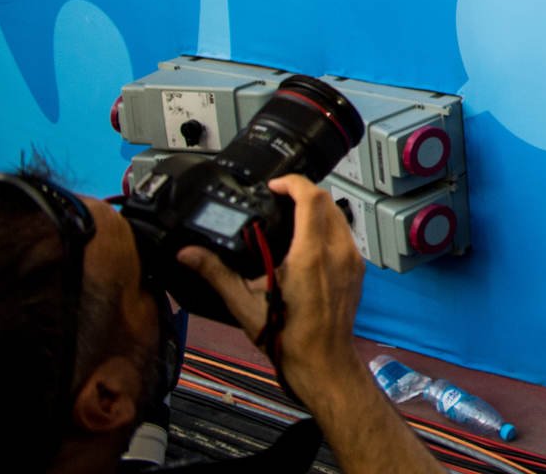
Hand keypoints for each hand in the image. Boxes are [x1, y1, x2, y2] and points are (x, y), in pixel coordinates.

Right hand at [176, 176, 366, 385]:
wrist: (322, 361)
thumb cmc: (287, 337)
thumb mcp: (245, 303)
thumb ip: (216, 273)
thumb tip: (188, 254)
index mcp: (311, 254)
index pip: (311, 198)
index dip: (293, 183)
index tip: (275, 185)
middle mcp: (337, 251)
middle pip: (327, 202)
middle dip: (303, 194)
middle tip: (278, 199)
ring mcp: (352, 259)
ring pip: (339, 216)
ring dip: (317, 209)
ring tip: (290, 218)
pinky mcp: (357, 269)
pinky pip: (346, 235)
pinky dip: (328, 227)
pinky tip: (307, 242)